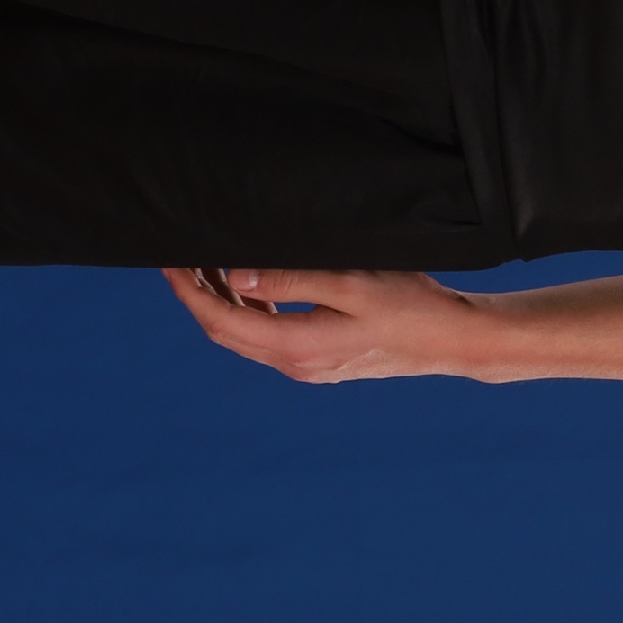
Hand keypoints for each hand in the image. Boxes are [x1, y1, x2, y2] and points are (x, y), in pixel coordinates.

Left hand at [161, 265, 489, 383]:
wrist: (451, 340)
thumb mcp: (351, 283)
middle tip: (180, 257)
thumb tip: (235, 275)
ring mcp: (307, 366)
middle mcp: (295, 364)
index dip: (189, 292)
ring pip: (246, 334)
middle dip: (197, 295)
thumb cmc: (410, 305)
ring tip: (208, 263)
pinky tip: (250, 283)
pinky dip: (249, 309)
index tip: (170, 261)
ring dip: (222, 301)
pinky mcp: (320, 360)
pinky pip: (268, 335)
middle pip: (225, 331)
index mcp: (297, 346)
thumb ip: (292, 278)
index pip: (222, 320)